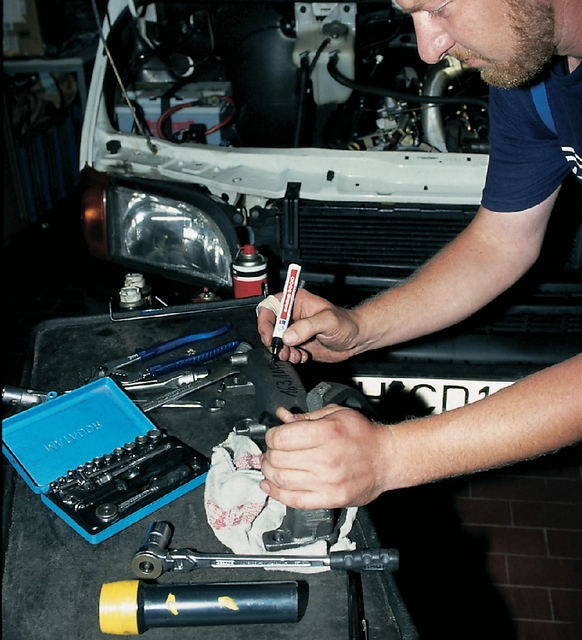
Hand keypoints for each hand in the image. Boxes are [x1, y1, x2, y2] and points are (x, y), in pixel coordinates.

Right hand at [256, 289, 360, 363]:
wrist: (355, 339)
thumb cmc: (346, 323)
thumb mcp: (328, 321)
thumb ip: (307, 326)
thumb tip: (288, 336)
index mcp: (295, 301)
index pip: (270, 307)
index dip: (265, 321)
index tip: (269, 335)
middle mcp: (291, 315)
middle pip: (269, 326)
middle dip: (273, 341)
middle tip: (283, 350)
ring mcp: (293, 330)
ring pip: (275, 342)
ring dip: (283, 352)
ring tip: (296, 355)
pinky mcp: (297, 343)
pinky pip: (285, 351)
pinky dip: (290, 357)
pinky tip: (302, 356)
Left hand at [260, 405, 392, 508]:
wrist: (386, 459)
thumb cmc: (363, 435)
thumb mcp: (336, 414)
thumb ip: (307, 416)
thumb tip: (283, 417)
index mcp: (327, 433)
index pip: (282, 438)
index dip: (271, 435)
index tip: (273, 435)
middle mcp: (326, 459)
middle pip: (278, 459)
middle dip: (268, 453)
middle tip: (271, 451)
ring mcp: (327, 482)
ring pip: (282, 480)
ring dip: (269, 472)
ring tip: (270, 466)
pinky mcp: (329, 499)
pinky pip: (294, 500)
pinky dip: (276, 493)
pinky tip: (269, 486)